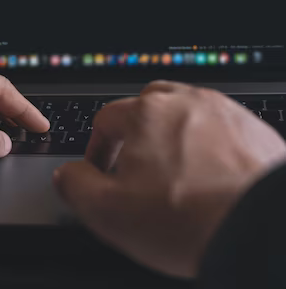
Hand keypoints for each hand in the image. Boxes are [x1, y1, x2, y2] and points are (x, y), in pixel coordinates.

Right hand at [53, 81, 285, 277]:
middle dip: (135, 134)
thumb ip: (76, 186)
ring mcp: (224, 112)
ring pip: (186, 114)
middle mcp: (185, 102)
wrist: (263, 228)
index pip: (106, 120)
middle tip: (137, 168)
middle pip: (147, 106)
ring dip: (173, 137)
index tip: (100, 171)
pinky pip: (221, 129)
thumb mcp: (107, 212)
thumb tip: (68, 175)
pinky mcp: (254, 129)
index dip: (97, 150)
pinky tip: (209, 177)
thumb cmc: (191, 220)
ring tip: (176, 173)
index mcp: (145, 114)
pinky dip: (209, 147)